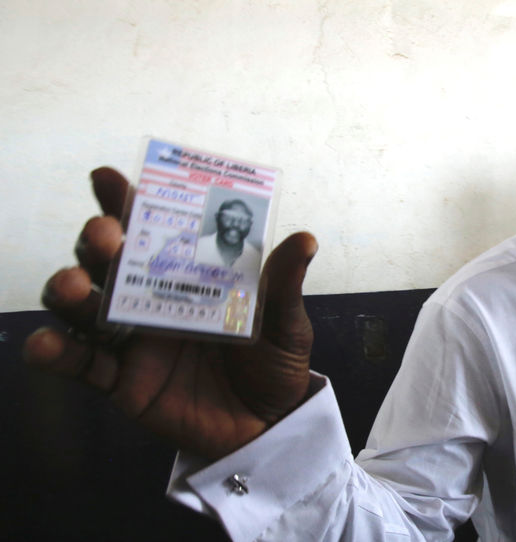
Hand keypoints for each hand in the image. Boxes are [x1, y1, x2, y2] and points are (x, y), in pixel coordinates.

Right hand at [23, 167, 317, 459]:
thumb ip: (284, 286)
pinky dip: (56, 353)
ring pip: (84, 306)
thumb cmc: (276, 366)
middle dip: (99, 241)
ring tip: (72, 286)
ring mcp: (133, 340)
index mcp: (189, 276)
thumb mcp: (287, 324)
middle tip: (105, 235)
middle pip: (110, 261)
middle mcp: (153, 300)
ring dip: (67, 289)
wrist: (269, 427)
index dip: (126, 203)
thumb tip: (305, 239)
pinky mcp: (122, 381)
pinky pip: (82, 365)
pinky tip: (44, 345)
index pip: (152, 230)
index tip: (108, 179)